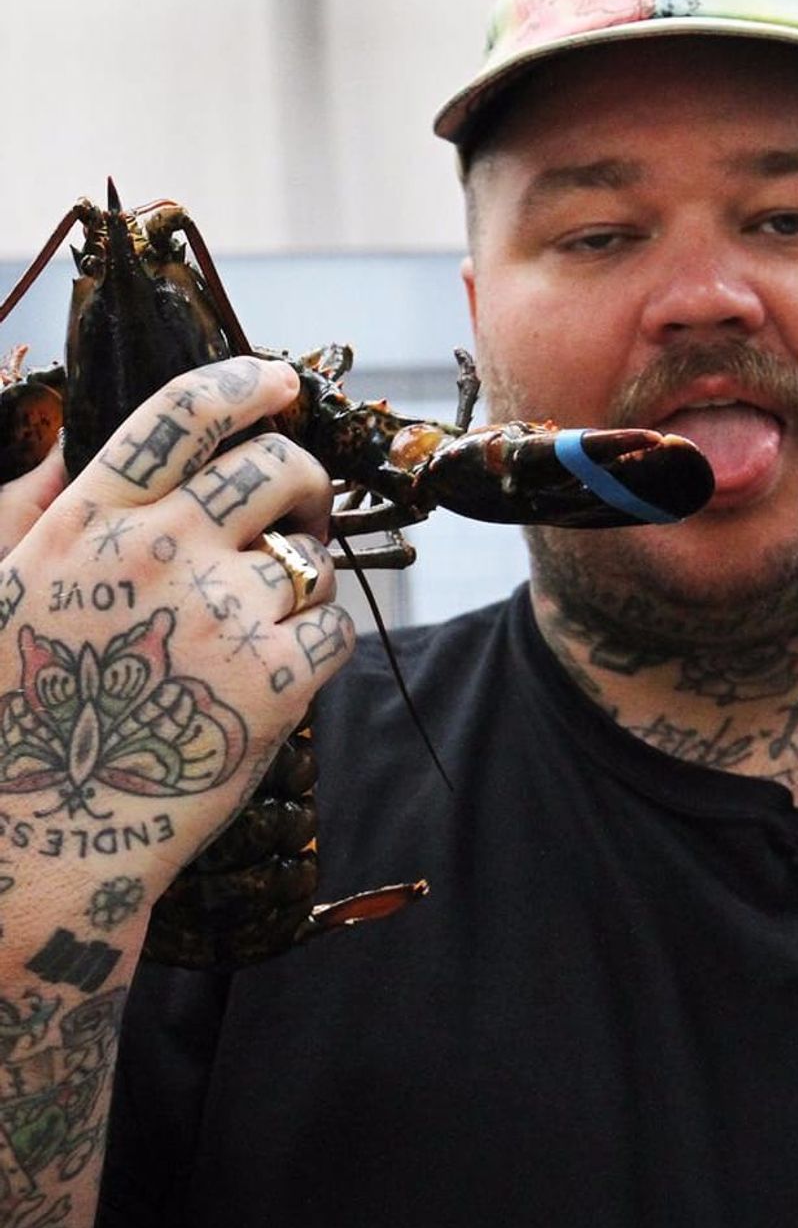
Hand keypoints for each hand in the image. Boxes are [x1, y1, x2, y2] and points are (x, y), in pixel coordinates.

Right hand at [0, 354, 355, 1227]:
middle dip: (301, 484)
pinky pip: (336, 628)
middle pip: (280, 469)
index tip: (285, 383)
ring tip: (256, 626)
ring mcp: (224, 613)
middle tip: (294, 515)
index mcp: (89, 521)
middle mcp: (162, 551)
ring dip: (302, 580)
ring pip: (314, 556)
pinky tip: (274, 674)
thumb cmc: (13, 716)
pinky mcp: (276, 680)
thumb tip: (51, 412)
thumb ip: (30, 500)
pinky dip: (319, 644)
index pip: (184, 414)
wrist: (40, 844)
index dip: (248, 383)